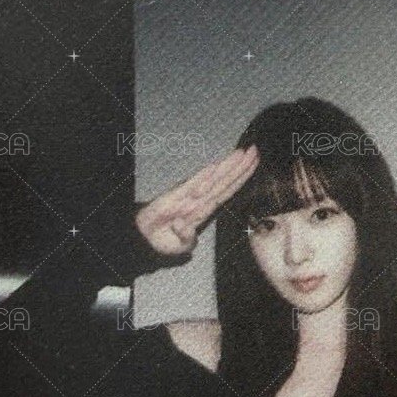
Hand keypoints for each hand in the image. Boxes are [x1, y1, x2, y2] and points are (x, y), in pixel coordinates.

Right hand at [133, 145, 258, 255]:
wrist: (142, 240)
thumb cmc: (165, 240)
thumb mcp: (182, 246)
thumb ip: (187, 239)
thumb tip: (187, 227)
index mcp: (205, 209)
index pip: (227, 191)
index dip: (241, 178)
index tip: (254, 163)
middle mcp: (199, 200)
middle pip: (224, 181)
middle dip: (240, 167)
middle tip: (254, 150)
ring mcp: (187, 197)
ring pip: (212, 181)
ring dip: (227, 167)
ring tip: (241, 153)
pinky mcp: (173, 197)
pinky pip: (190, 186)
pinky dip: (202, 177)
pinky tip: (215, 167)